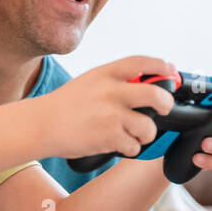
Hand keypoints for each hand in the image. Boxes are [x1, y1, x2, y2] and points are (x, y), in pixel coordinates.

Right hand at [42, 56, 179, 160]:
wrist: (41, 125)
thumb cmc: (65, 105)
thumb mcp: (89, 82)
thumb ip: (114, 81)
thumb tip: (146, 85)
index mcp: (105, 73)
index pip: (141, 62)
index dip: (161, 65)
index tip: (170, 71)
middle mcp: (111, 92)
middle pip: (156, 95)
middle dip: (166, 104)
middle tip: (163, 109)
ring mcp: (111, 115)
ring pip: (148, 127)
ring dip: (145, 134)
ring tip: (133, 134)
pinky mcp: (109, 137)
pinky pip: (133, 146)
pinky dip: (129, 148)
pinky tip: (115, 143)